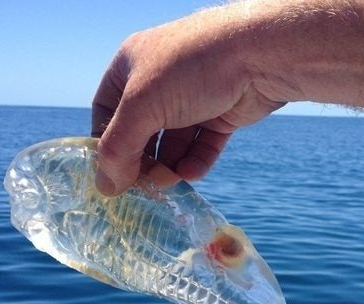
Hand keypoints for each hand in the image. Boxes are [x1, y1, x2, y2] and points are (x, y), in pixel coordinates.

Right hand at [91, 6, 285, 194]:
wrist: (258, 54)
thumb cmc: (190, 69)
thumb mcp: (141, 106)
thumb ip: (118, 148)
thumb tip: (106, 187)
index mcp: (131, 67)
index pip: (106, 111)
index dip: (105, 144)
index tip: (109, 174)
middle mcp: (160, 81)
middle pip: (141, 133)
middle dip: (141, 161)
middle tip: (143, 187)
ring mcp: (192, 98)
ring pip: (173, 144)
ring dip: (169, 166)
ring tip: (170, 182)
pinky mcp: (221, 114)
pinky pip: (202, 146)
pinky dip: (196, 162)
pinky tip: (191, 174)